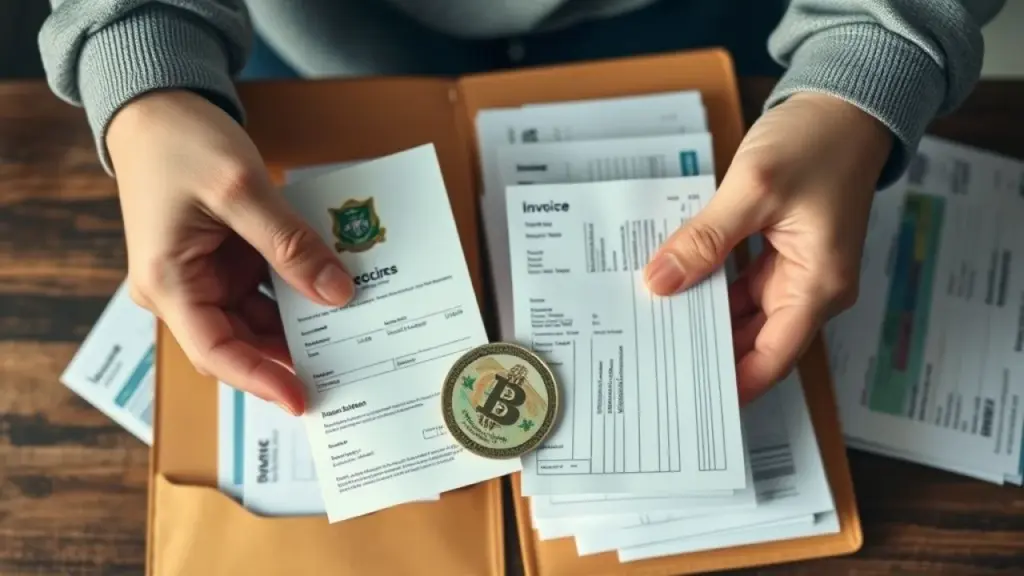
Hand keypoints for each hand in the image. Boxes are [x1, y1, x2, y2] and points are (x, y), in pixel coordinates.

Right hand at [107, 90, 354, 414]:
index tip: (303, 400)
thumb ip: (290, 244)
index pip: (216, 352)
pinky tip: (335, 291)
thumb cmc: (182, 142)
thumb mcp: (241, 190)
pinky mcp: (223, 264)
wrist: (158, 108)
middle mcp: (182, 291)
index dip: (261, 380)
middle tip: (351, 366)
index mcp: (169, 283)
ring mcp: (204, 279)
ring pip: (259, 321)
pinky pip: (265, 291)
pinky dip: (297, 292)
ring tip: (354, 331)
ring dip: (302, 323)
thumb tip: (338, 294)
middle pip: (241, 342)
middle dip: (292, 355)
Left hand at [644, 92, 891, 402]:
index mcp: (818, 286)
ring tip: (654, 326)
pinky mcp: (781, 252)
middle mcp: (811, 287)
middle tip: (654, 360)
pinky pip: (740, 283)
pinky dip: (709, 283)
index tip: (690, 399)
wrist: (845, 104)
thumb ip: (705, 241)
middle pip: (754, 340)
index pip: (772, 358)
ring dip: (703, 313)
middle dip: (707, 350)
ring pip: (742, 312)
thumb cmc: (818, 141)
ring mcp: (796, 271)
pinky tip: (675, 284)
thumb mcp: (754, 190)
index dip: (733, 385)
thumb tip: (660, 281)